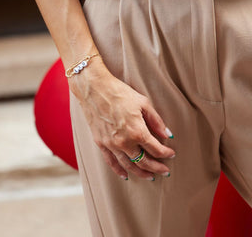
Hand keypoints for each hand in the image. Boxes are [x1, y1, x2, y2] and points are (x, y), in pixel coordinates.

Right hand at [68, 59, 175, 180]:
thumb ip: (156, 121)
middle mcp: (124, 141)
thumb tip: (167, 134)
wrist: (94, 89)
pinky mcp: (100, 143)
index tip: (171, 154)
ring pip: (128, 165)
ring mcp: (111, 144)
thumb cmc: (119, 93)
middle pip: (144, 161)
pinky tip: (126, 175)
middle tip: (165, 171)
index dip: (165, 153)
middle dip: (156, 167)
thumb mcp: (143, 103)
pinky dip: (119, 170)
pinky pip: (111, 161)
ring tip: (150, 176)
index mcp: (137, 131)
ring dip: (141, 172)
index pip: (155, 148)